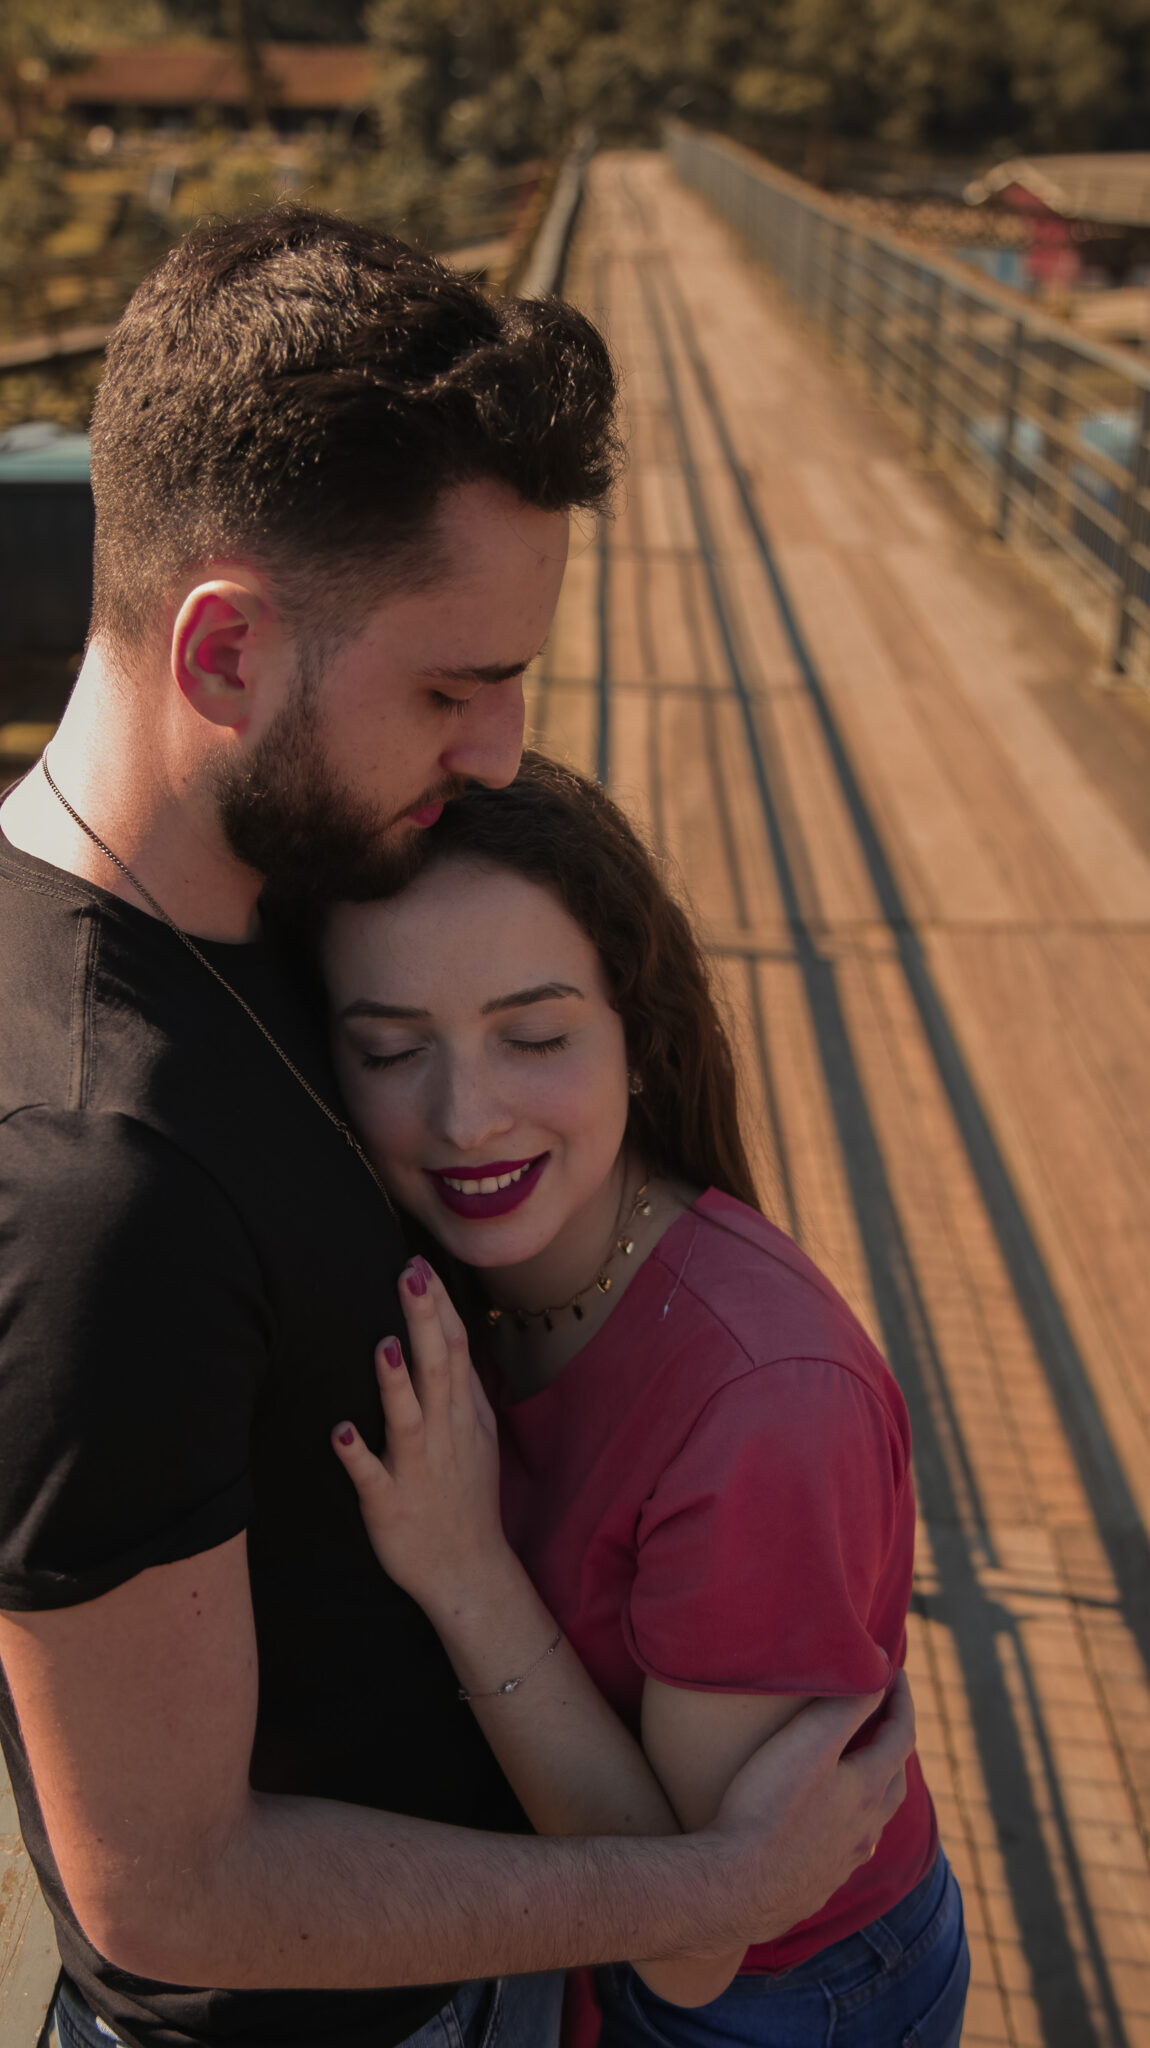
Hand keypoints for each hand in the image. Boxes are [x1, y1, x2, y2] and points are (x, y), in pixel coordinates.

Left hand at [332, 1256, 508, 1612]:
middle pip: (436, 1370)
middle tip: (408, 1274)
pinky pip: (372, 1478)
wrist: (468, 1572)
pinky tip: (339, 1431)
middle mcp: (444, 1435)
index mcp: (463, 1416)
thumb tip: (450, 1336)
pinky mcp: (389, 1505)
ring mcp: (418, 1470)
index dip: (439, 1307)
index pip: (455, 1350)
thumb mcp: (477, 1437)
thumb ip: (463, 1389)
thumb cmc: (466, 1498)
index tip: (419, 1264)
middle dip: (423, 1321)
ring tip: (384, 1345)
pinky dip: (358, 1455)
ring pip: (408, 1419)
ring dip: (395, 1384)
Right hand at [699, 1673, 914, 1949]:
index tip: (897, 1671)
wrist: (736, 1888)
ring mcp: (845, 1862)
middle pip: (894, 1779)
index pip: (902, 1735)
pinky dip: (849, 1822)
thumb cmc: (768, 1807)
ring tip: (857, 1768)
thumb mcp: (808, 1742)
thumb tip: (883, 1669)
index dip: (903, 1699)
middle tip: (879, 1716)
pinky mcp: (819, 1885)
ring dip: (874, 1786)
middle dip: (892, 1742)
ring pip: (874, 1818)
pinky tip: (829, 1825)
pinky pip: (849, 1847)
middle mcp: (867, 1830)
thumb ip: (848, 1704)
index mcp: (869, 1790)